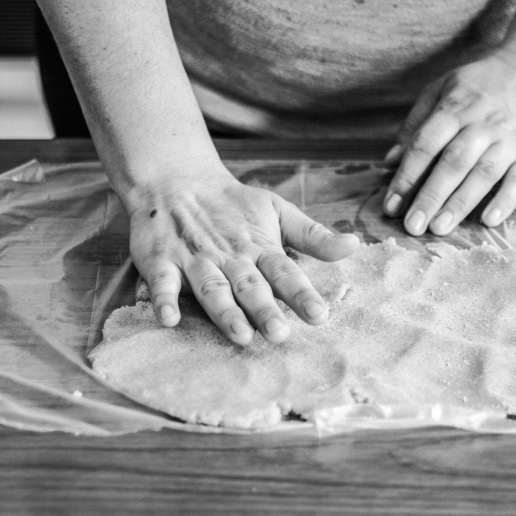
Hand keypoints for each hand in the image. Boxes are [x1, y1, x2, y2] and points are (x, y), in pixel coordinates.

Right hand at [128, 165, 359, 345]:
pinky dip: (164, 299)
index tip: (319, 315)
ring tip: (240, 335)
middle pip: (250, 285)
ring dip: (225, 311)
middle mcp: (230, 256)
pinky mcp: (162, 260)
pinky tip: (168, 319)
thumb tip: (353, 246)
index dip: (301, 293)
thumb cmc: (232, 204)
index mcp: (259, 247)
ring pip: (212, 288)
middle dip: (265, 309)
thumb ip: (313, 235)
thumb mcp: (277, 210)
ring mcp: (195, 259)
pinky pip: (162, 282)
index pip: (285, 271)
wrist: (176, 179)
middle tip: (281, 333)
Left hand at [383, 42, 515, 235]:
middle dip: (430, 196)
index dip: (407, 176)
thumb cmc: (484, 82)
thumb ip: (415, 124)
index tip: (391, 205)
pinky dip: (505, 200)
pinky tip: (488, 221)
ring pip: (483, 174)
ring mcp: (510, 139)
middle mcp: (482, 125)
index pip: (425, 145)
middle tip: (412, 226)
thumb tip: (390, 161)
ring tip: (440, 228)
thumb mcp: (443, 88)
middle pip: (452, 163)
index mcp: (455, 108)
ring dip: (461, 203)